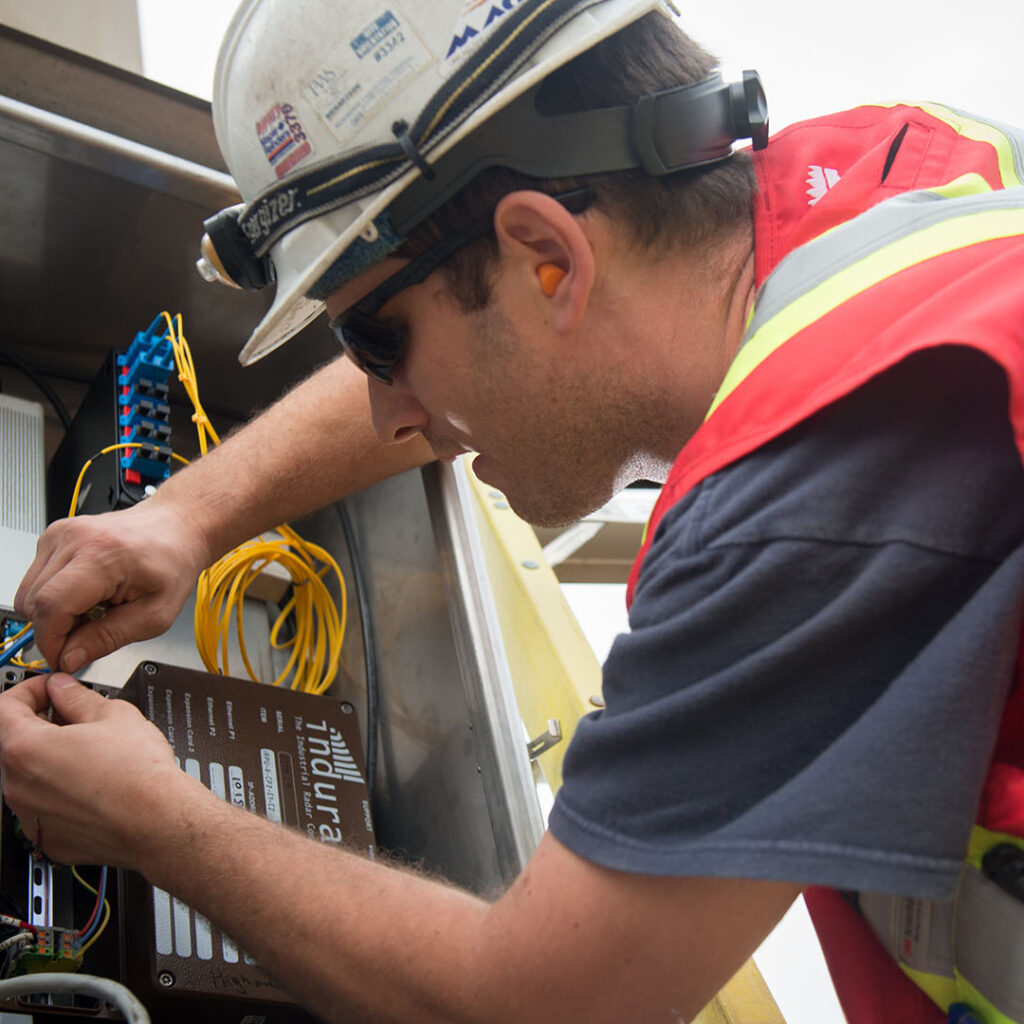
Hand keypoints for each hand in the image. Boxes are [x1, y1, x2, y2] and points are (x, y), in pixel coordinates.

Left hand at [0, 674, 188, 866]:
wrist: (159, 821)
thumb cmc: (138, 774)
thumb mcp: (112, 714)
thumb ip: (76, 697)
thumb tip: (63, 689)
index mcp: (26, 750)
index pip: (5, 707)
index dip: (30, 690)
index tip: (50, 690)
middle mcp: (17, 787)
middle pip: (17, 743)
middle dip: (43, 725)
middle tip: (77, 718)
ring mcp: (31, 817)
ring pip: (32, 777)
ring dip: (53, 760)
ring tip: (93, 753)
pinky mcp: (50, 839)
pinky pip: (47, 807)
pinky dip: (63, 793)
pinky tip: (95, 784)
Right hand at [15, 501, 210, 672]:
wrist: (176, 528)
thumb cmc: (173, 562)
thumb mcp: (155, 614)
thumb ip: (108, 638)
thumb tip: (70, 658)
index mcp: (102, 554)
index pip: (50, 606)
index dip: (52, 641)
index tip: (65, 658)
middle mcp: (74, 538)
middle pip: (34, 602)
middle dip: (55, 630)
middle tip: (90, 632)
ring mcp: (61, 534)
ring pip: (29, 593)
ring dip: (54, 613)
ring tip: (93, 610)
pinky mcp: (55, 537)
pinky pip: (36, 580)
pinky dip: (55, 597)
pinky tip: (86, 595)